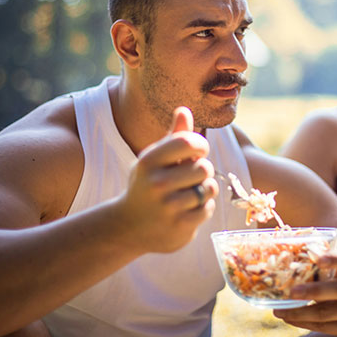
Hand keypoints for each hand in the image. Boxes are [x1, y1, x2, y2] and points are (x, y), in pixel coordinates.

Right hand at [117, 106, 218, 252]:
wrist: (128, 227)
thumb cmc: (146, 184)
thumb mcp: (153, 159)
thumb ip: (173, 137)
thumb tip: (184, 109)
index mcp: (149, 161)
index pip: (188, 142)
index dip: (200, 145)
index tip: (198, 151)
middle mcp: (156, 183)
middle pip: (204, 167)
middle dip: (202, 171)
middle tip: (191, 177)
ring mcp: (168, 207)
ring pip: (209, 189)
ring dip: (204, 190)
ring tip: (189, 193)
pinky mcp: (179, 227)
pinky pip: (207, 209)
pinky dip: (203, 208)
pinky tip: (188, 209)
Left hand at [273, 249, 336, 336]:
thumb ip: (319, 267)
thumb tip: (285, 261)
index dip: (334, 258)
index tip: (316, 258)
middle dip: (312, 291)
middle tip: (291, 292)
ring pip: (326, 312)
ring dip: (299, 312)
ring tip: (280, 311)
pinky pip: (324, 327)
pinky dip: (303, 323)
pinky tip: (290, 319)